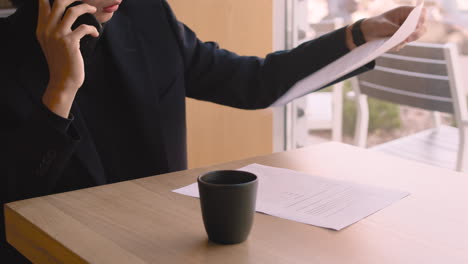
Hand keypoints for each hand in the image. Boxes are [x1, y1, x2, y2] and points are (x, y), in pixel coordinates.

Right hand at [37, 0, 98, 117]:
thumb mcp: (52, 44)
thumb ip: (54, 28)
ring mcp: (58, 35)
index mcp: (42, 29)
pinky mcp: (70, 42)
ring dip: (85, 8)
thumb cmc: (61, 62)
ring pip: (72, 11)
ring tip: (93, 9)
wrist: (63, 81)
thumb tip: (64, 14)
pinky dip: (92, 29)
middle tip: (84, 0)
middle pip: (59, 2)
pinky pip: (84, 27)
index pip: (43, 4)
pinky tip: (94, 33)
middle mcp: (48, 29)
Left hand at [361, 6, 426, 49]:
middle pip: (422, 27)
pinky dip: (396, 45)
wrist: (367, 33)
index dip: (422, 19)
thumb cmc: (376, 24)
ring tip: (391, 42)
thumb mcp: (384, 26)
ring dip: (403, 41)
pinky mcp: (402, 40)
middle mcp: (409, 21)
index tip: (417, 25)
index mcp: (406, 12)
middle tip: (406, 39)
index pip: (421, 13)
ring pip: (412, 38)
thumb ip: (396, 30)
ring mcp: (407, 31)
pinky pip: (402, 44)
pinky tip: (387, 44)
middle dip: (416, 34)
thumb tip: (405, 37)